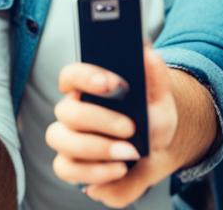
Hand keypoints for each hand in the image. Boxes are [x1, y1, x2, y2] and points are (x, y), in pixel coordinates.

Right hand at [48, 48, 178, 207]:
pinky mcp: (69, 165)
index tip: (113, 83)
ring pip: (61, 140)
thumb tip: (147, 51)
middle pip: (67, 111)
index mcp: (86, 88)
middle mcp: (71, 112)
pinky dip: (94, 171)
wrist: (155, 151)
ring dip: (97, 148)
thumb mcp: (160, 98)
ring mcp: (66, 139)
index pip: (71, 75)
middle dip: (100, 120)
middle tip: (131, 128)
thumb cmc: (150, 119)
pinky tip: (119, 169)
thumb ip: (155, 73)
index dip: (85, 77)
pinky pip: (67, 169)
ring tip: (129, 153)